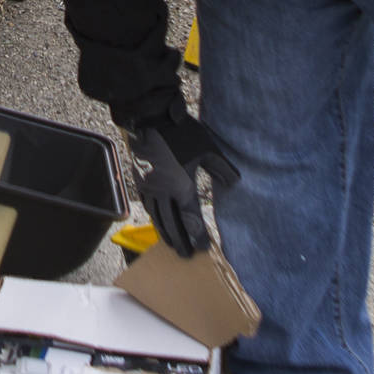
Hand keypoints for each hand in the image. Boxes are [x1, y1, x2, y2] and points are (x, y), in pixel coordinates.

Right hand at [120, 103, 238, 258]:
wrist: (148, 118)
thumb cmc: (180, 133)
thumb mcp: (207, 149)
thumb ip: (221, 169)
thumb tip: (235, 183)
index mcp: (182, 187)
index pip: (191, 219)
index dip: (198, 235)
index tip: (204, 248)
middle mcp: (163, 193)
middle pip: (172, 224)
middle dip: (180, 241)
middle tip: (186, 255)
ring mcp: (149, 187)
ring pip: (156, 217)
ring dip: (165, 232)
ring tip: (171, 243)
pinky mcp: (138, 179)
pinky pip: (146, 205)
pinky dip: (153, 217)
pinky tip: (156, 220)